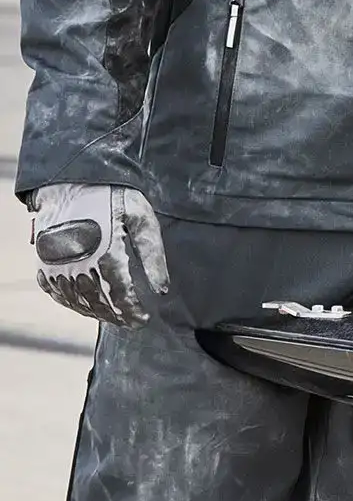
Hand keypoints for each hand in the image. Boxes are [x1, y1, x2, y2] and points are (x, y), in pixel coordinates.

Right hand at [31, 184, 169, 326]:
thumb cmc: (113, 195)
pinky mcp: (43, 259)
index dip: (132, 312)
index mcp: (107, 254)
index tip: (143, 320)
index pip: (121, 296)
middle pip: (98, 302)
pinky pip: (54, 290)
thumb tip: (162, 289)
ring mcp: (57, 264)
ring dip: (94, 312)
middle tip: (129, 322)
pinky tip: (81, 303)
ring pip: (76, 300)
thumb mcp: (141, 218)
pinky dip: (69, 301)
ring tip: (110, 315)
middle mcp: (79, 263)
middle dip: (116, 316)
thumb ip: (153, 255)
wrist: (73, 178)